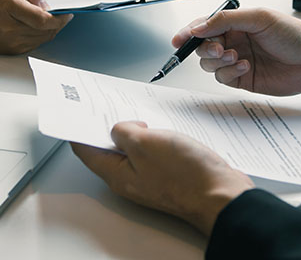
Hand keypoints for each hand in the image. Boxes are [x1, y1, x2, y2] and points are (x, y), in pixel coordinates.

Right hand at [0, 0, 72, 54]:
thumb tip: (47, 4)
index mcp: (9, 7)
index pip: (43, 19)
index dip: (60, 19)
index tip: (68, 14)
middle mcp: (9, 28)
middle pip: (45, 31)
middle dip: (57, 23)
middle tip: (61, 15)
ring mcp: (9, 42)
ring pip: (42, 39)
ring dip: (50, 30)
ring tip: (48, 20)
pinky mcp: (10, 51)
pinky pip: (33, 45)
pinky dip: (40, 37)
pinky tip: (36, 28)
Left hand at [71, 122, 253, 235]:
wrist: (221, 195)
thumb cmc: (186, 175)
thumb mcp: (145, 143)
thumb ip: (124, 132)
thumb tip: (120, 127)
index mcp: (117, 174)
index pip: (86, 150)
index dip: (80, 128)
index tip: (78, 111)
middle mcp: (131, 180)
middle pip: (109, 151)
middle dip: (108, 127)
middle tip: (109, 106)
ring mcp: (150, 179)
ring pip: (134, 152)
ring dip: (134, 132)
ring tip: (138, 115)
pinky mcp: (169, 176)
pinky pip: (154, 155)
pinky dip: (153, 139)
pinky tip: (161, 129)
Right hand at [172, 8, 300, 95]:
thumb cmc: (294, 34)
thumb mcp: (259, 18)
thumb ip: (226, 20)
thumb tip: (200, 26)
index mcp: (235, 23)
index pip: (204, 26)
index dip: (189, 33)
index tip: (179, 40)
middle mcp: (233, 41)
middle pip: (202, 47)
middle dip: (205, 49)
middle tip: (218, 50)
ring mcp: (237, 61)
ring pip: (209, 65)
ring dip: (218, 62)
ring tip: (236, 57)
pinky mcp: (243, 79)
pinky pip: (223, 79)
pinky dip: (230, 73)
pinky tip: (246, 66)